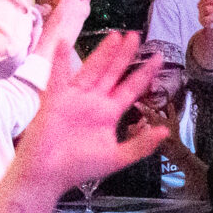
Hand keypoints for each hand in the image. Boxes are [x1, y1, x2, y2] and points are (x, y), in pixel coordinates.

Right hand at [11, 32, 167, 194]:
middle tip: (136, 36)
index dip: (145, 73)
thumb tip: (165, 131)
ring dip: (103, 53)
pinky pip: (58, 76)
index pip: (131, 88)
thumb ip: (142, 145)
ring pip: (92, 70)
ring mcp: (74, 98)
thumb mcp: (117, 157)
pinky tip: (63, 43)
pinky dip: (59, 60)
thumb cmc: (79, 167)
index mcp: (108, 113)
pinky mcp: (55, 99)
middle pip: (113, 73)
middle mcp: (93, 102)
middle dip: (125, 55)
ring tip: (116, 36)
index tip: (159, 58)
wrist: (48, 176)